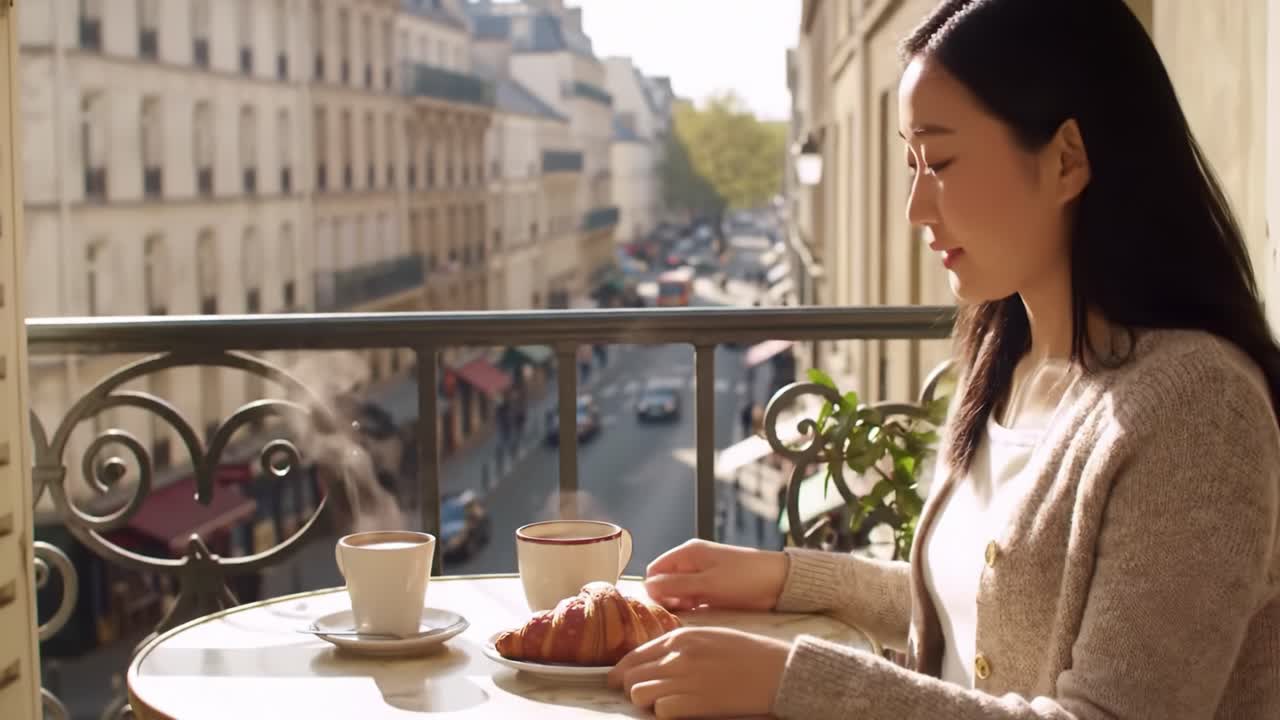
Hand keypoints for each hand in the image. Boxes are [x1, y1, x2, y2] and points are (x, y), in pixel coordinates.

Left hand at [608, 627, 790, 718]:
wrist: (776, 670)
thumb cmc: (747, 652)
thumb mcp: (709, 636)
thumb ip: (679, 645)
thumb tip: (651, 661)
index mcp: (680, 637)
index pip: (634, 655)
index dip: (622, 671)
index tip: (618, 680)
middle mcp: (677, 656)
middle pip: (631, 676)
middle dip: (632, 687)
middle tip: (644, 694)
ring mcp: (684, 680)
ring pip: (639, 694)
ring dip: (647, 701)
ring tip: (664, 701)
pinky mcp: (694, 704)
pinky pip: (661, 711)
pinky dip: (665, 712)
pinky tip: (680, 709)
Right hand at [644, 539, 787, 611]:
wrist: (778, 582)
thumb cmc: (743, 578)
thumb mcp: (707, 583)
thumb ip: (676, 585)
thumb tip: (647, 587)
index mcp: (687, 553)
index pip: (655, 570)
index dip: (653, 588)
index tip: (660, 606)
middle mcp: (691, 562)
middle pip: (665, 581)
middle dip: (666, 597)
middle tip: (678, 611)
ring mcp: (702, 575)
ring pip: (678, 591)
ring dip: (679, 603)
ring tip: (691, 612)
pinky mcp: (712, 588)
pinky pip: (692, 597)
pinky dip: (691, 606)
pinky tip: (697, 613)